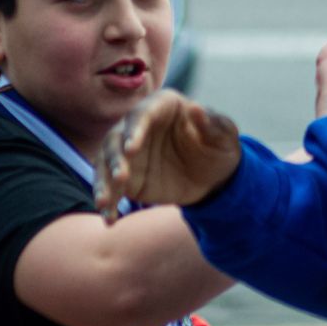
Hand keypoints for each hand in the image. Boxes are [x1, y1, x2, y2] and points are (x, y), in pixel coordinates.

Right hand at [92, 89, 242, 220]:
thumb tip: (196, 109)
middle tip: (119, 177)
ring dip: (103, 182)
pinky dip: (108, 203)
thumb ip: (211, 123)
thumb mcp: (223, 135)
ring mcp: (128, 153)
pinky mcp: (126, 178)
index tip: (131, 149)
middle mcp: (137, 126)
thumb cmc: (219, 146)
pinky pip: (111, 188)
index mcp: (162, 106)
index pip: (142, 115)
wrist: (213, 176)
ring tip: (104, 203)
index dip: (134, 131)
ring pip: (106, 163)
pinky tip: (109, 219)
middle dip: (115, 158)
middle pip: (116, 138)